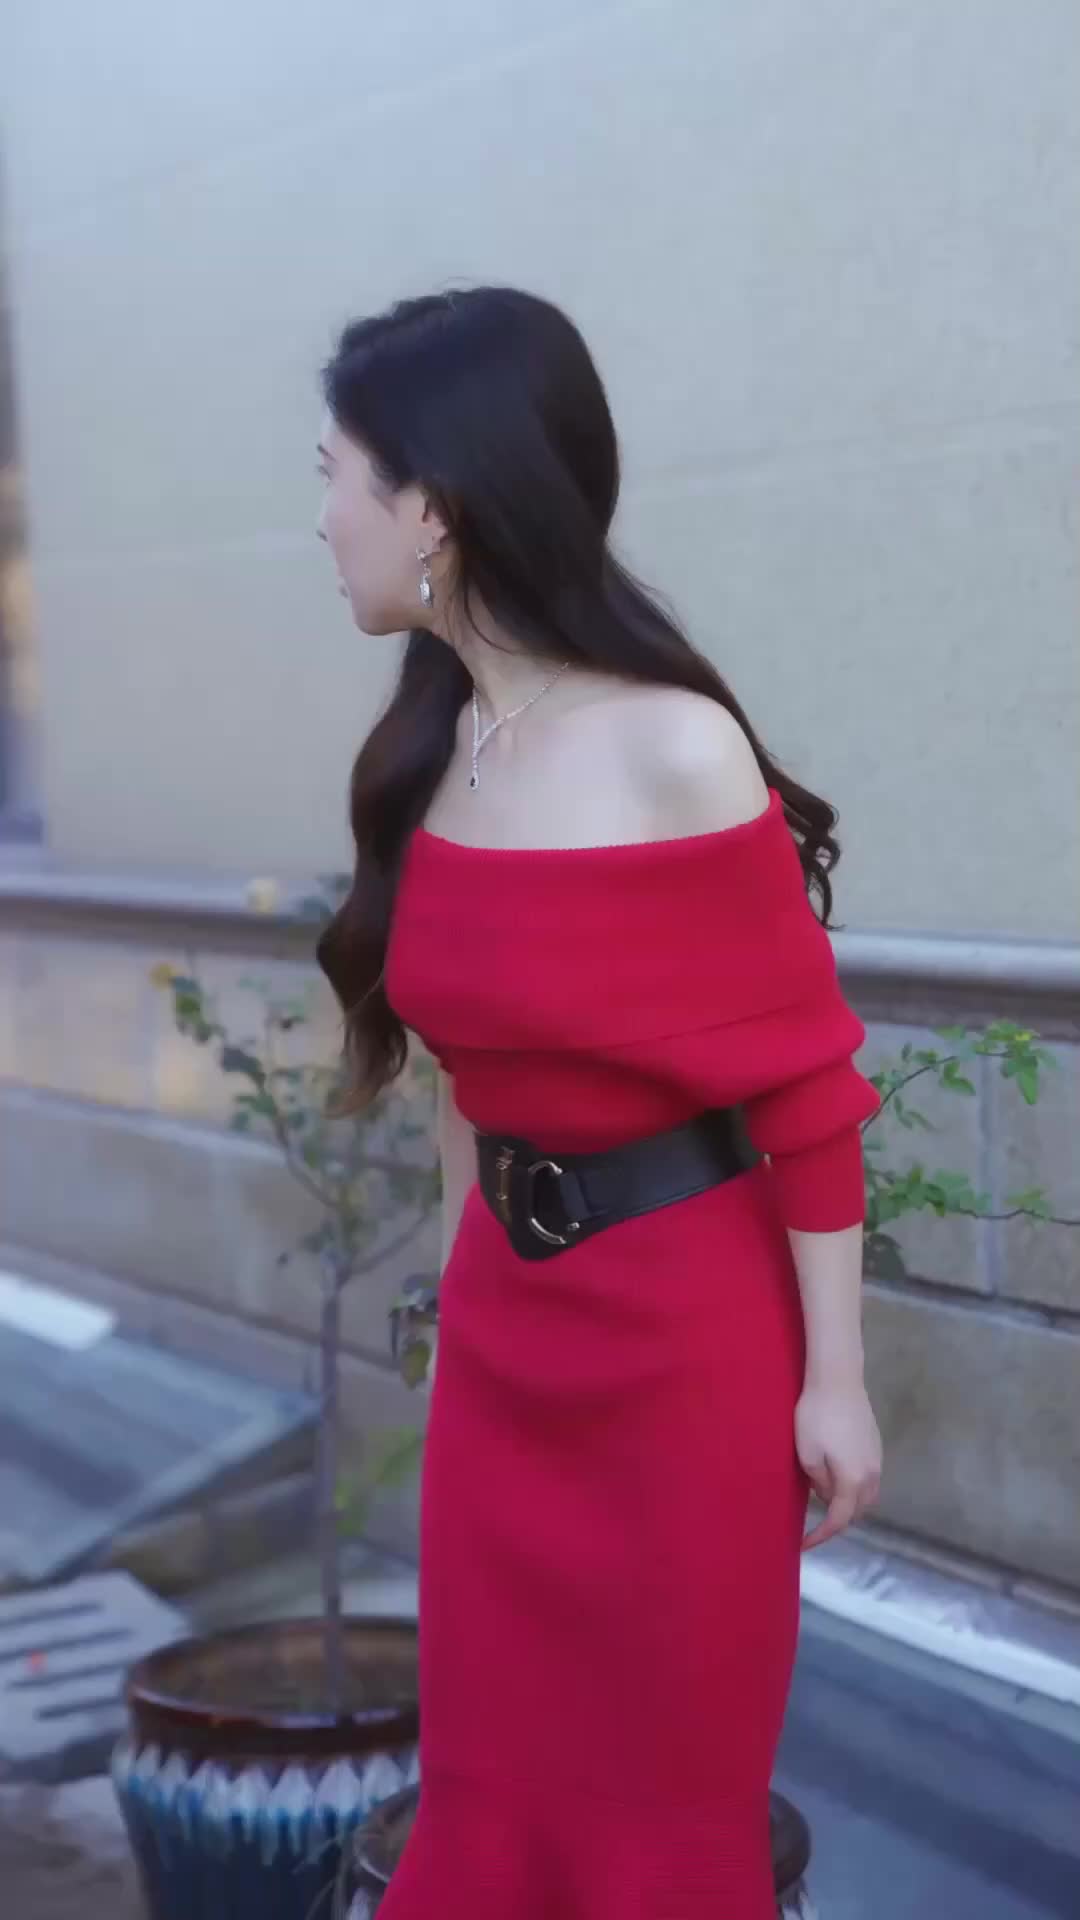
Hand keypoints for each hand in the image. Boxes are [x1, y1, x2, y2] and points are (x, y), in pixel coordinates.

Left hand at [796, 1380, 881, 1551]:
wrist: (838, 1379)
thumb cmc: (817, 1416)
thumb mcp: (807, 1453)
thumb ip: (818, 1481)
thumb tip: (827, 1493)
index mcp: (853, 1480)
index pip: (840, 1519)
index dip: (822, 1535)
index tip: (804, 1544)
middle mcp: (872, 1474)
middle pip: (858, 1511)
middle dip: (838, 1520)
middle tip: (814, 1520)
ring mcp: (877, 1458)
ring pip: (867, 1495)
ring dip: (849, 1503)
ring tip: (825, 1497)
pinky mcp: (876, 1444)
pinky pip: (869, 1478)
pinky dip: (855, 1486)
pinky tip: (837, 1475)